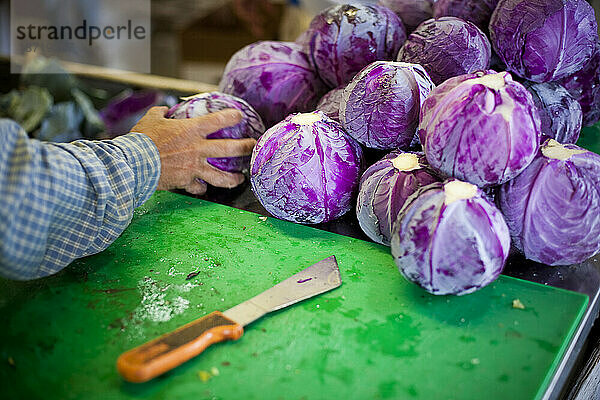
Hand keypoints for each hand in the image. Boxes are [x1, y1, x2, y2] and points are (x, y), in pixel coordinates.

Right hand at [132, 106, 256, 194]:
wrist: (133, 163)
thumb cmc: (141, 140)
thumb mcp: (151, 120)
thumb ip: (160, 113)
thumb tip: (164, 110)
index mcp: (190, 130)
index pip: (217, 120)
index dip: (231, 117)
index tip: (239, 116)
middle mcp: (197, 149)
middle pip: (229, 149)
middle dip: (245, 148)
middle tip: (253, 147)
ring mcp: (193, 167)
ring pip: (221, 176)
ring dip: (233, 178)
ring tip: (240, 179)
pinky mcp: (186, 181)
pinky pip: (198, 187)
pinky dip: (201, 188)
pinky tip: (203, 187)